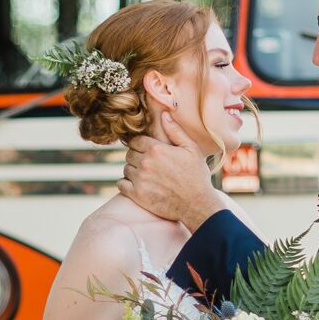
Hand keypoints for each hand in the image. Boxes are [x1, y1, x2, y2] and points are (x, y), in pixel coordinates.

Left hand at [118, 113, 226, 231]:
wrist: (197, 204)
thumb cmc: (196, 176)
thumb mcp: (191, 149)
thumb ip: (175, 131)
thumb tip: (164, 115)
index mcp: (156, 149)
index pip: (135, 141)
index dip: (140, 145)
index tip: (146, 151)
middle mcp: (145, 163)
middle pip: (129, 154)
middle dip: (136, 157)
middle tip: (148, 164)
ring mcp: (140, 179)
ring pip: (126, 169)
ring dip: (132, 171)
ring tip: (146, 176)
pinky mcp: (137, 195)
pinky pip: (121, 184)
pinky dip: (126, 184)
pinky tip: (137, 185)